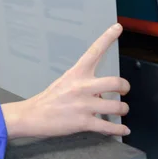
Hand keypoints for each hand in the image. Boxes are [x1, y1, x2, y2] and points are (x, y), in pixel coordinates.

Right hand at [2, 23, 130, 138]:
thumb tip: (102, 92)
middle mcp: (82, 87)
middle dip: (125, 88)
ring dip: (122, 110)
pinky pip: (109, 127)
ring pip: (117, 107)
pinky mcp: (84, 122)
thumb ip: (84, 84)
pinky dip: (119, 130)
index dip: (107, 38)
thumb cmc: (48, 99)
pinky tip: (123, 130)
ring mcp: (84, 105)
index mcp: (76, 74)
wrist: (32, 115)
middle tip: (124, 91)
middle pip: (116, 82)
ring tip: (119, 112)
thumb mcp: (64, 83)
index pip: (94, 52)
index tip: (117, 27)